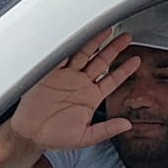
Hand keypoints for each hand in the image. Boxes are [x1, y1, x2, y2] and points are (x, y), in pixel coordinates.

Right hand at [10, 28, 140, 150]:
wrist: (30, 134)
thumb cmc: (55, 137)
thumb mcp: (85, 137)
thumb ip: (106, 130)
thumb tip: (127, 125)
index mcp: (91, 97)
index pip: (112, 80)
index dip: (125, 70)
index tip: (137, 60)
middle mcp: (80, 84)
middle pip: (101, 62)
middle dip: (114, 49)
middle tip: (127, 37)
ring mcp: (66, 77)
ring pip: (84, 55)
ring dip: (96, 42)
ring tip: (108, 30)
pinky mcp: (50, 74)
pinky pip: (63, 57)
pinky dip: (71, 47)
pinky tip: (80, 37)